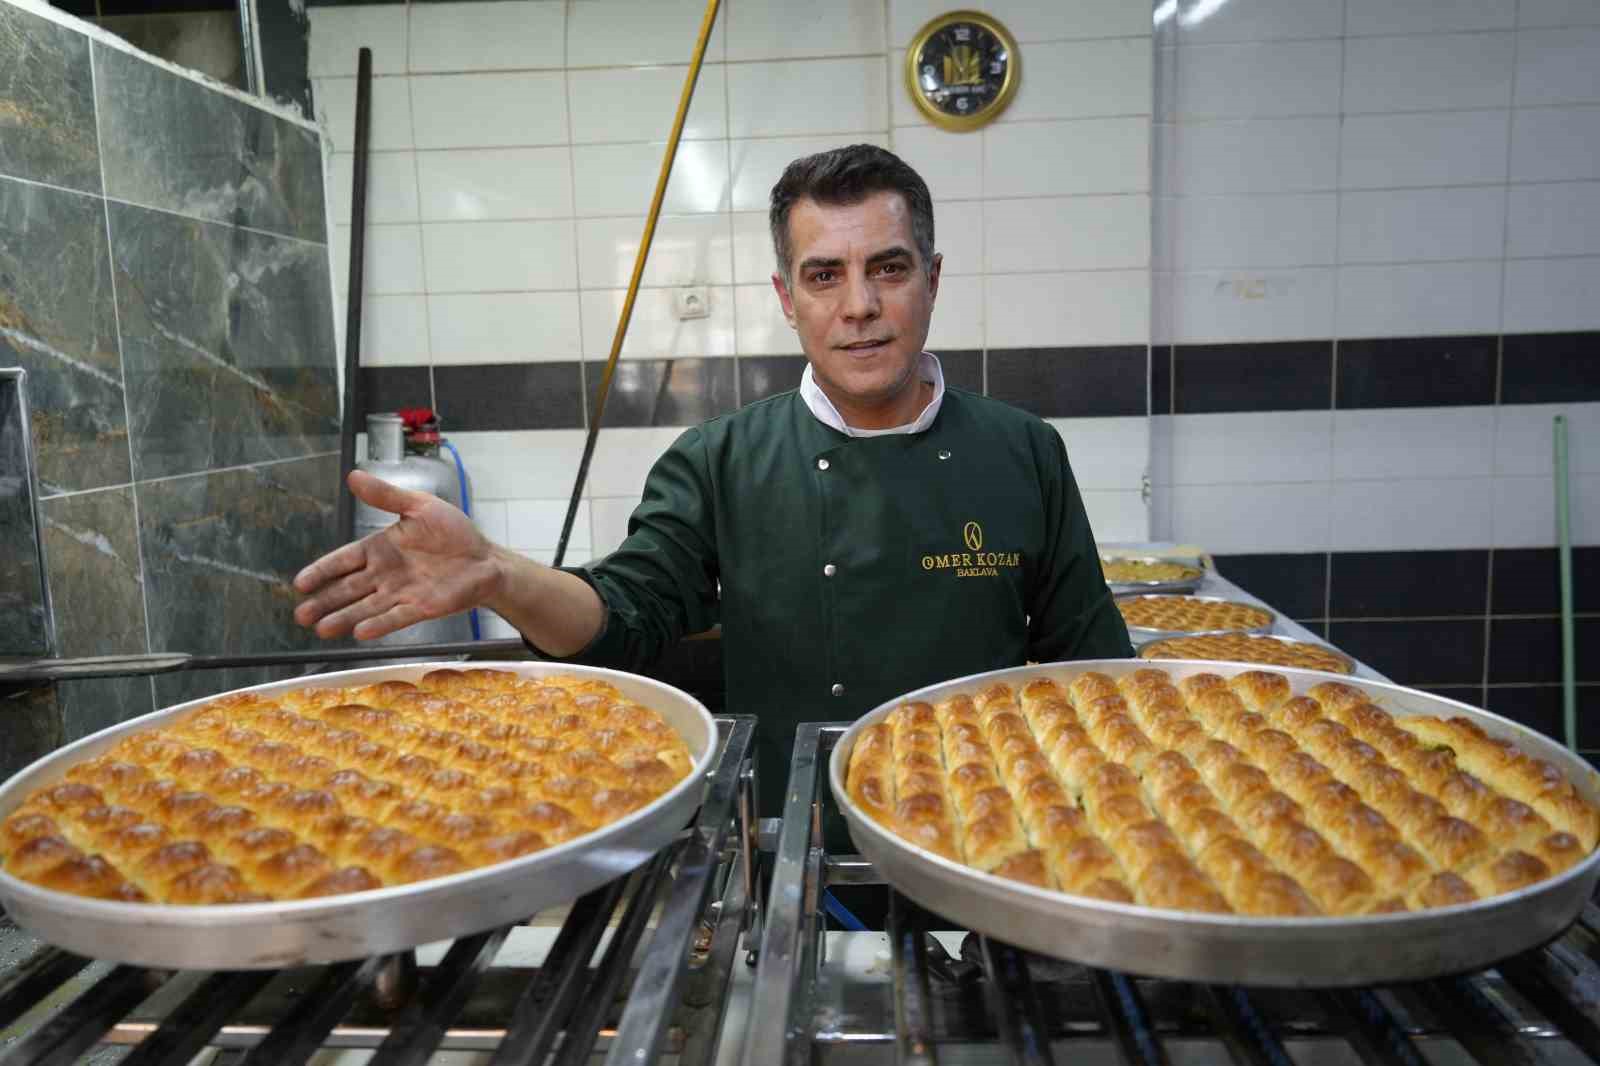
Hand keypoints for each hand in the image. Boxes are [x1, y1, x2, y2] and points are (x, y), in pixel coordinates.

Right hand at [293, 469, 499, 639]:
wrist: (485, 558)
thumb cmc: (453, 533)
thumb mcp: (419, 506)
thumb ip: (385, 496)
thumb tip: (353, 475)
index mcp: (380, 548)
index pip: (343, 561)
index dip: (322, 571)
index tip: (300, 583)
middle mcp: (385, 574)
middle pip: (348, 589)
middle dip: (324, 602)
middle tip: (300, 615)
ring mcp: (401, 593)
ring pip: (366, 607)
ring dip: (343, 618)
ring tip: (321, 629)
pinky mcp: (421, 607)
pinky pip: (396, 617)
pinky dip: (379, 624)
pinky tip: (360, 632)